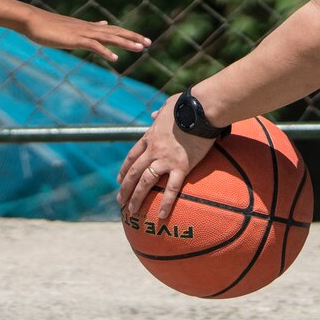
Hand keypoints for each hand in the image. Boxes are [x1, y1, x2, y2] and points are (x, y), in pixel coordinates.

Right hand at [24, 11, 149, 61]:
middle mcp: (89, 28)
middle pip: (115, 33)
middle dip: (132, 37)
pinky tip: (115, 58)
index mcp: (88, 27)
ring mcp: (82, 33)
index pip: (112, 31)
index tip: (141, 40)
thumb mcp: (72, 28)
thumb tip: (103, 24)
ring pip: (108, 38)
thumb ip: (89, 28)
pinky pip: (93, 46)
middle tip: (149, 43)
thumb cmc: (48, 26)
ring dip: (125, 43)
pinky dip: (105, 52)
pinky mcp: (75, 39)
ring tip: (140, 48)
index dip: (127, 35)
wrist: (33, 21)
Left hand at [116, 95, 216, 220]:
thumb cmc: (187, 104)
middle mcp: (153, 149)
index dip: (124, 169)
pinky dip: (165, 202)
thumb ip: (160, 111)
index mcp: (150, 136)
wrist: (201, 108)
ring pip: (145, 182)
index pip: (132, 156)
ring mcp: (165, 159)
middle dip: (125, 188)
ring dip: (136, 198)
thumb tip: (154, 113)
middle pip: (134, 171)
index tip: (119, 180)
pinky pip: (171, 188)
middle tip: (120, 201)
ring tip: (131, 211)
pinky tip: (161, 215)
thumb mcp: (169, 105)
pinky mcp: (181, 166)